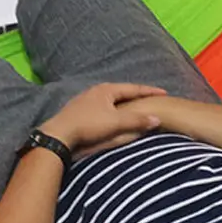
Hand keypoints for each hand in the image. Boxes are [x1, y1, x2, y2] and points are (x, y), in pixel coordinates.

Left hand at [41, 83, 166, 153]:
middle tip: (149, 97)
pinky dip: (112, 109)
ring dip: (123, 102)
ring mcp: (85, 100)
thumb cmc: (88, 125)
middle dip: (135, 94)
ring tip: (133, 106)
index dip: (149, 91)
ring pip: (110, 99)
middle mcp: (96, 91)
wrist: (59, 134)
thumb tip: (156, 118)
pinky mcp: (79, 111)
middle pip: (121, 91)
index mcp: (106, 89)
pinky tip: (112, 115)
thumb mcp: (115, 122)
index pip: (133, 88)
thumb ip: (136, 120)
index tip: (163, 92)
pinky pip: (102, 106)